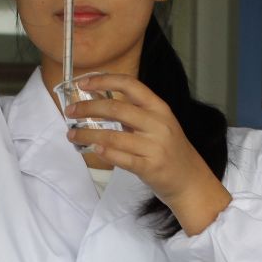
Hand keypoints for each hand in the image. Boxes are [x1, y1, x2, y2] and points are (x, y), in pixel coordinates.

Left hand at [65, 74, 232, 234]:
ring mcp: (154, 147)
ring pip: (112, 136)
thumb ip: (133, 112)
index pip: (130, 85)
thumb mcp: (158, 124)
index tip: (83, 82)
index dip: (104, 80)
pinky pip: (121, 158)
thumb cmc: (170, 151)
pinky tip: (93, 150)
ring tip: (72, 134)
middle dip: (88, 108)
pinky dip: (104, 153)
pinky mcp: (150, 168)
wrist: (190, 181)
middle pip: (116, 108)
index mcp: (159, 108)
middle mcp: (158, 124)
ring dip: (87, 134)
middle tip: (71, 111)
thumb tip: (97, 100)